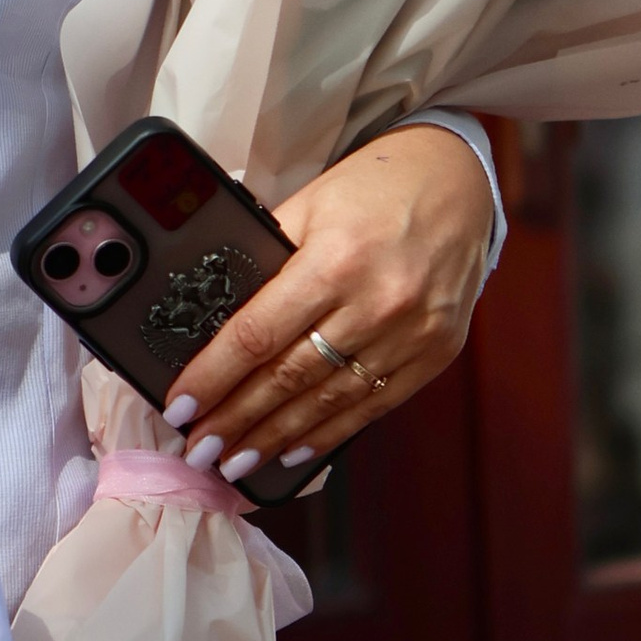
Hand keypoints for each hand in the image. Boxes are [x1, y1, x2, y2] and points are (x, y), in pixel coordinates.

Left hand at [159, 124, 493, 484]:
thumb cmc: (373, 188)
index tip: (181, 407)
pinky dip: (331, 433)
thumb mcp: (308, 204)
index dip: (214, 377)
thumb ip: (264, 256)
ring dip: (277, 438)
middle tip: (199, 450)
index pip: (258, 334)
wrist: (459, 180)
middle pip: (289, 377)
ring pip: (329, 401)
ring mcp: (413, 333)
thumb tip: (211, 315)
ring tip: (237, 461)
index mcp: (335, 259)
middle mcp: (376, 302)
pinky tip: (294, 451)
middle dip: (236, 421)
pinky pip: (375, 406)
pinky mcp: (437, 352)